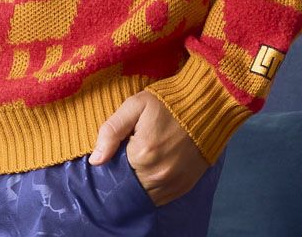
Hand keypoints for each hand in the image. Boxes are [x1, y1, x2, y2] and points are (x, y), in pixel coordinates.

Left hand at [88, 89, 210, 206]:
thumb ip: (111, 131)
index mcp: (142, 154)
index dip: (112, 163)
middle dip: (125, 175)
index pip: (115, 172)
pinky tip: (153, 170)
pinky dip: (154, 188)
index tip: (116, 151)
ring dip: (139, 183)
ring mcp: (173, 184)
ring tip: (141, 162)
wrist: (206, 105)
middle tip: (129, 155)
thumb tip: (95, 160)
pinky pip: (162, 198)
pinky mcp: (185, 186)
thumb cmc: (167, 102)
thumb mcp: (135, 106)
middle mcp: (158, 175)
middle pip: (130, 187)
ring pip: (145, 195)